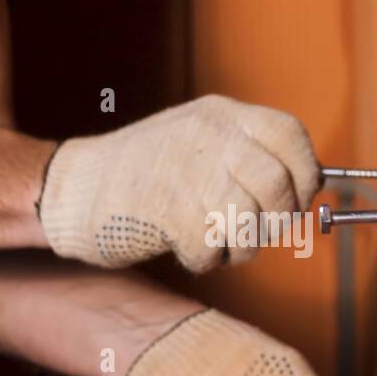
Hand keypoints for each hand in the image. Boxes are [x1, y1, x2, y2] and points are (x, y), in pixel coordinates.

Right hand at [38, 95, 319, 272]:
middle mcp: (209, 136)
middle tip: (250, 232)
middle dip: (275, 221)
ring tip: (214, 242)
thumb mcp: (196, 144)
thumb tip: (306, 189)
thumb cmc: (140, 177)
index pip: (291, 136)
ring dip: (239, 247)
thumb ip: (246, 158)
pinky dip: (202, 260)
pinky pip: (213, 250)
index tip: (296, 199)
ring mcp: (188, 171)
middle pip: (278, 185)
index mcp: (220, 115)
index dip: (305, 175)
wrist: (70, 190)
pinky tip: (180, 246)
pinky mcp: (167, 210)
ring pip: (251, 223)